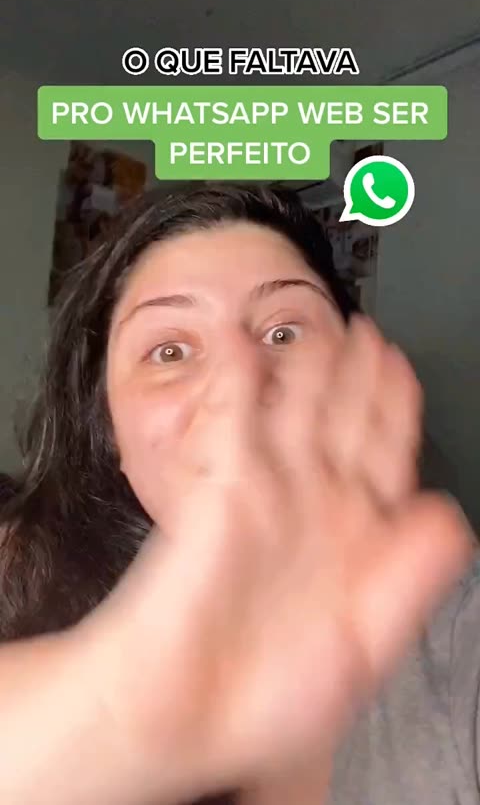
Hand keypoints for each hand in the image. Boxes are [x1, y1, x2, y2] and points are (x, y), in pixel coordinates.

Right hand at [80, 316, 472, 802]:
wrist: (186, 713)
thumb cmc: (271, 697)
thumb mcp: (368, 642)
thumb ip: (413, 575)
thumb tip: (448, 513)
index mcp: (356, 535)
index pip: (384, 450)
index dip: (396, 405)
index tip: (402, 365)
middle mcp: (313, 503)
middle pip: (341, 417)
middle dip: (355, 370)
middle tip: (362, 327)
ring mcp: (267, 490)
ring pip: (292, 407)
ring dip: (304, 364)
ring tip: (319, 325)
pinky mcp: (220, 488)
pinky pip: (231, 419)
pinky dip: (236, 378)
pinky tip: (244, 345)